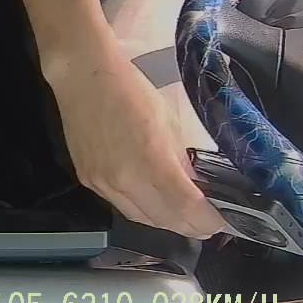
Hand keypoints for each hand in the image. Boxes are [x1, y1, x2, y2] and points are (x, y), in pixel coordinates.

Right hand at [48, 51, 226, 238]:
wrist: (83, 76)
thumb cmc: (130, 89)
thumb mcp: (168, 121)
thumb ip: (182, 159)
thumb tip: (195, 186)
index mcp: (150, 160)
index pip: (187, 208)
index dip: (207, 220)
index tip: (219, 220)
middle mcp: (124, 181)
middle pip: (165, 221)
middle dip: (191, 226)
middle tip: (206, 222)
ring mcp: (102, 184)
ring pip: (142, 219)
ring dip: (166, 221)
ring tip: (182, 215)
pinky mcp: (88, 181)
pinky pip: (121, 206)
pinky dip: (142, 209)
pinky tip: (152, 200)